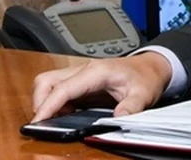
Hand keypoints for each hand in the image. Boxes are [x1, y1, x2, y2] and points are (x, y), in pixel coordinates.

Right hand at [32, 52, 171, 121]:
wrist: (152, 67)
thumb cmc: (146, 77)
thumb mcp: (144, 94)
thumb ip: (131, 107)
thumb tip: (118, 119)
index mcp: (97, 71)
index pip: (63, 88)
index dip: (48, 106)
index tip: (39, 122)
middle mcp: (85, 70)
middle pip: (47, 81)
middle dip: (41, 102)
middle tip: (45, 123)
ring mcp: (80, 74)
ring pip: (48, 83)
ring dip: (45, 101)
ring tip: (53, 120)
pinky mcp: (80, 81)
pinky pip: (57, 89)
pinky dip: (54, 102)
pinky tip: (63, 115)